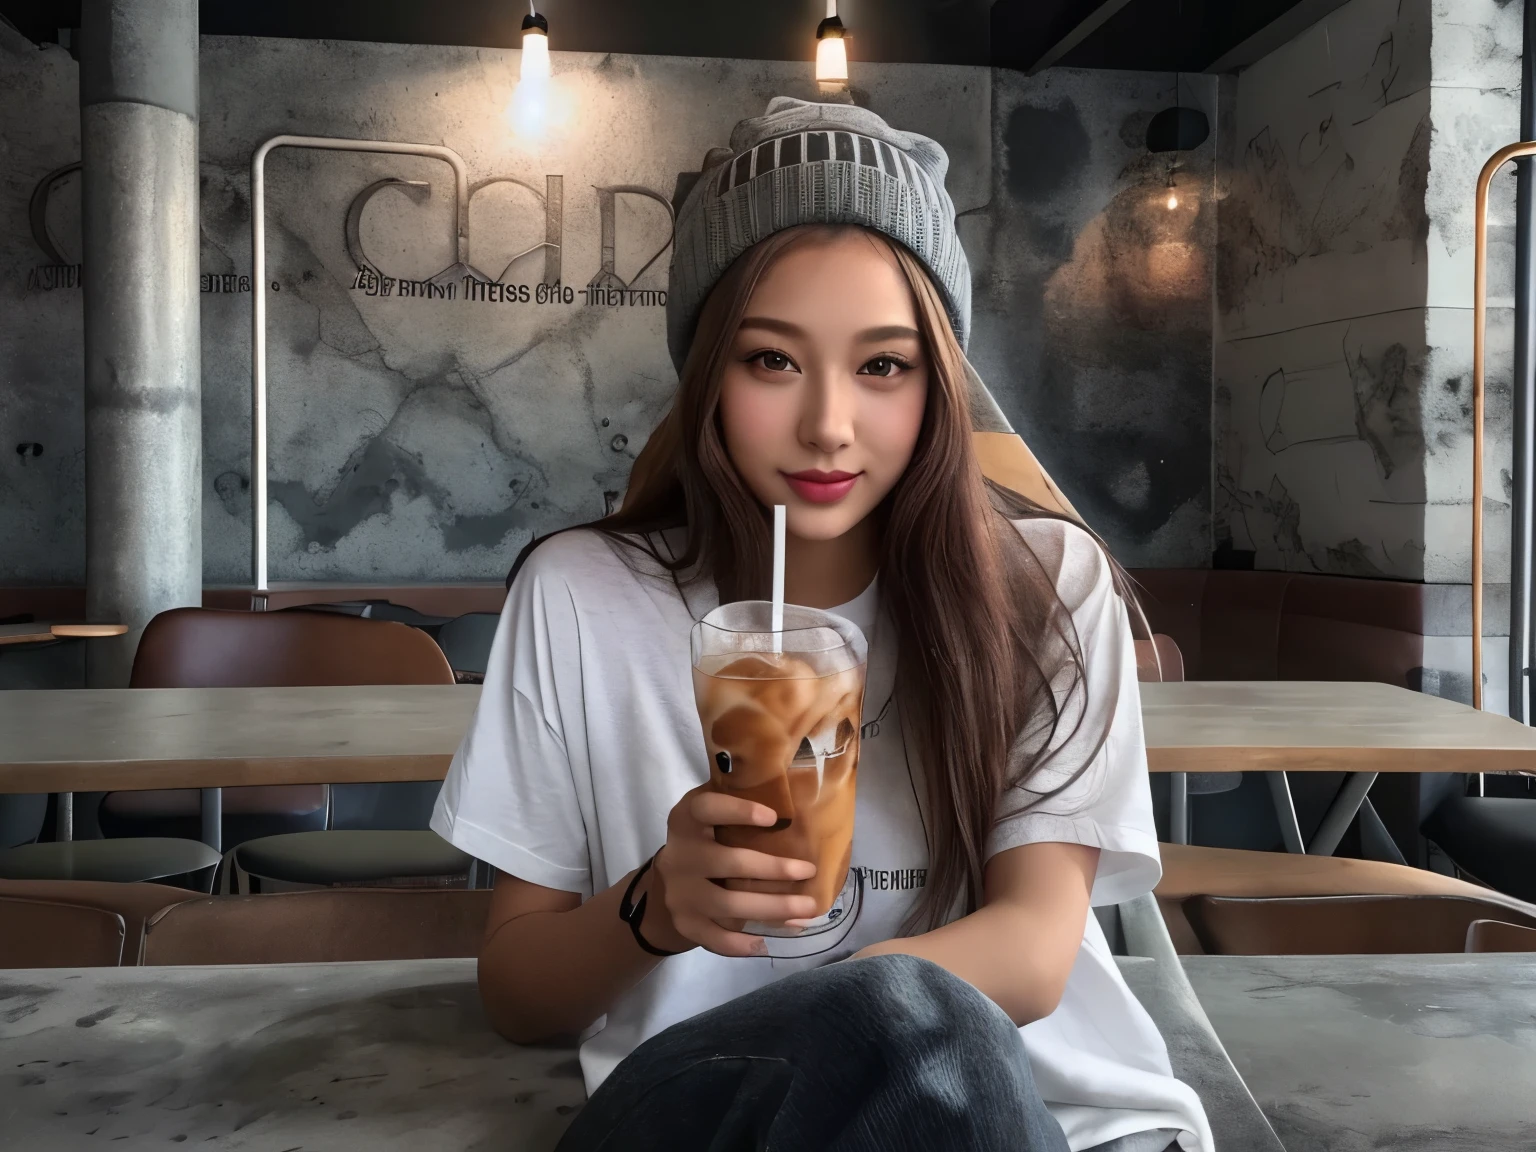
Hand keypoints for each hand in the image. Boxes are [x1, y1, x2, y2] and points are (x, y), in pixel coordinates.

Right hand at [648, 785, 819, 957]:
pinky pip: (714, 937)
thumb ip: (739, 802)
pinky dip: (741, 943)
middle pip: (727, 862)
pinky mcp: (685, 922)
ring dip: (771, 908)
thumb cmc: (707, 836)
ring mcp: (680, 892)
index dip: (738, 811)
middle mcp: (680, 854)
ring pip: (727, 904)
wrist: (669, 878)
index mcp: (687, 818)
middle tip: (809, 871)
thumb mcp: (712, 813)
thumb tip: (798, 794)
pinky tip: (768, 942)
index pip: (707, 808)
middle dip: (773, 869)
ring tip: (808, 910)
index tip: (773, 817)